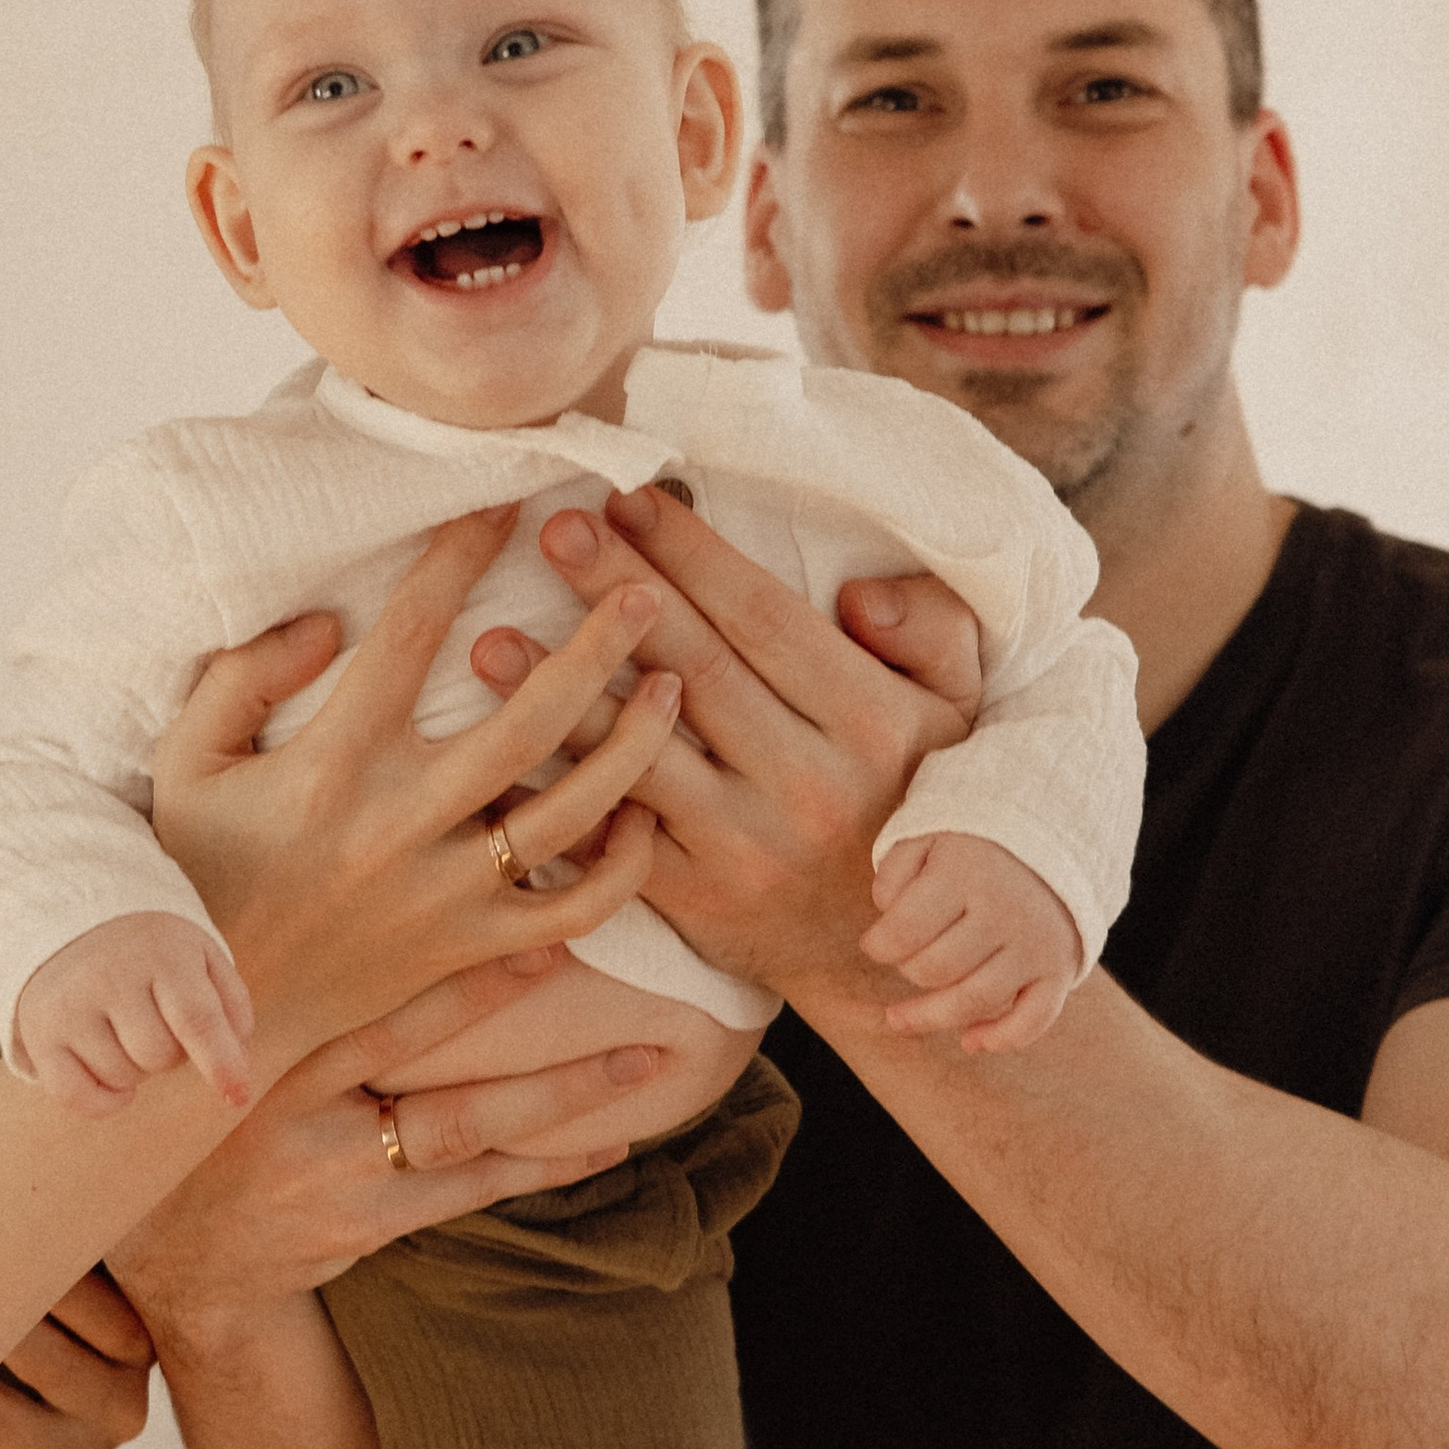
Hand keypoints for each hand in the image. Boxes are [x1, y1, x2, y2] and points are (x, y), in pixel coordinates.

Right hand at [13, 914, 255, 1115]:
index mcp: (159, 951)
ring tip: (127, 1033)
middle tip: (157, 1023)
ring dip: (136, 1070)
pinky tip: (113, 1077)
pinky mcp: (39, 1033)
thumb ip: (229, 1000)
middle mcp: (108, 975)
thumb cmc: (153, 952)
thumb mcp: (200, 955)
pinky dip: (103, 1100)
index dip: (221, 1063)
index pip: (195, 1018)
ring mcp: (68, 1005)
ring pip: (122, 1078)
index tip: (239, 1095)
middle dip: (170, 1054)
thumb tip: (236, 1048)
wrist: (73, 922)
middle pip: (159, 1057)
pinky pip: (76, 1095)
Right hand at [108, 954, 682, 1326]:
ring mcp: (338, 1175)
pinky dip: (545, 1163)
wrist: (178, 1251)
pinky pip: (472, 1189)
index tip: (524, 924)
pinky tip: (611, 1142)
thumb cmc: (204, 1100)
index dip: (446, 970)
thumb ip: (259, 958)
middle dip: (512, 1015)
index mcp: (264, 1048)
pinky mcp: (368, 1224)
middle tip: (597, 973)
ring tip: (643, 1062)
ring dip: (560, 1097)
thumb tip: (310, 841)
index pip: (364, 1001)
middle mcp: (299, 1111)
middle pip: (428, 1063)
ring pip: (465, 1132)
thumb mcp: (207, 1031)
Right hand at [148, 507, 680, 1061]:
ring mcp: (443, 893)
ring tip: (680, 683)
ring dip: (635, 745)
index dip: (461, 556)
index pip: (409, 635)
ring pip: (570, 814)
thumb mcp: (184, 762)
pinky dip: (621, 869)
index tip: (508, 499)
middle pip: (526, 721)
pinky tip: (646, 815)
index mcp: (330, 762)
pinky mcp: (468, 950)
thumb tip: (326, 619)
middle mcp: (399, 824)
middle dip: (599, 645)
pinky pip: (570, 911)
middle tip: (649, 587)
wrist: (217, 1012)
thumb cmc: (198, 873)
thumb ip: (241, 677)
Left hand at [526, 486, 981, 1014]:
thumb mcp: (957, 712)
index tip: (632, 499)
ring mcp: (747, 847)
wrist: (884, 949)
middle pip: (695, 668)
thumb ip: (932, 631)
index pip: (765, 619)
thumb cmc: (910, 803)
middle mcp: (807, 784)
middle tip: (554, 529)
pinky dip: (561, 790)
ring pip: (641, 755)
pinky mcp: (696, 900)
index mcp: (869, 722)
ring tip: (492, 642)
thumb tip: (861, 592)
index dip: (695, 555)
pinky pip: (617, 834)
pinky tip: (506, 751)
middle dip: (618, 594)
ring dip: (564, 695)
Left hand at [863, 832, 1080, 1050]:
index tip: (874, 944)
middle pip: (935, 970)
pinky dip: (1002, 1038)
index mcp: (966, 874)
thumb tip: (886, 917)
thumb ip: (894, 872)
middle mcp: (1005, 912)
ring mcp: (1036, 945)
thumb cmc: (977, 841)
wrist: (1057, 834)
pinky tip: (970, 1042)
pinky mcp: (1060, 968)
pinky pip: (1033, 1019)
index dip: (878, 946)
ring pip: (974, 1001)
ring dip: (931, 1017)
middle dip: (907, 969)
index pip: (904, 932)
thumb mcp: (927, 834)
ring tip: (899, 1019)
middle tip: (904, 956)